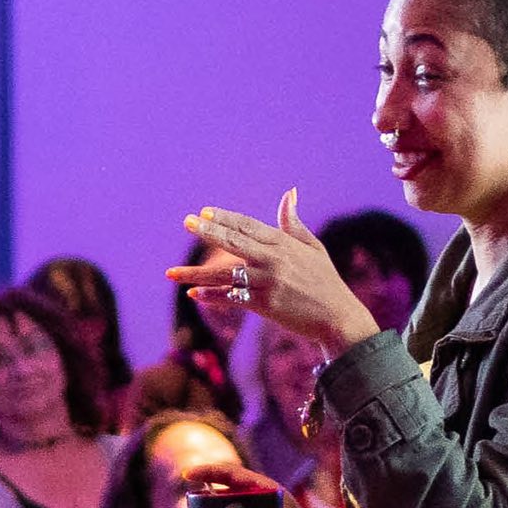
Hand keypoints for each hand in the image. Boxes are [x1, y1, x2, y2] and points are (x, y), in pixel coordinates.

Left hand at [169, 191, 378, 356]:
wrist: (337, 315)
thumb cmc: (324, 279)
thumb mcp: (312, 246)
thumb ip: (292, 223)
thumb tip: (289, 192)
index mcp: (283, 243)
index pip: (248, 225)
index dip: (225, 218)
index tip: (203, 212)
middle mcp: (273, 259)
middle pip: (233, 242)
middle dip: (208, 231)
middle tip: (186, 222)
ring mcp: (267, 282)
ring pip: (224, 274)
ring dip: (195, 274)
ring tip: (170, 273)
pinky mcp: (264, 304)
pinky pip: (231, 298)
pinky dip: (212, 297)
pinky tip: (193, 294)